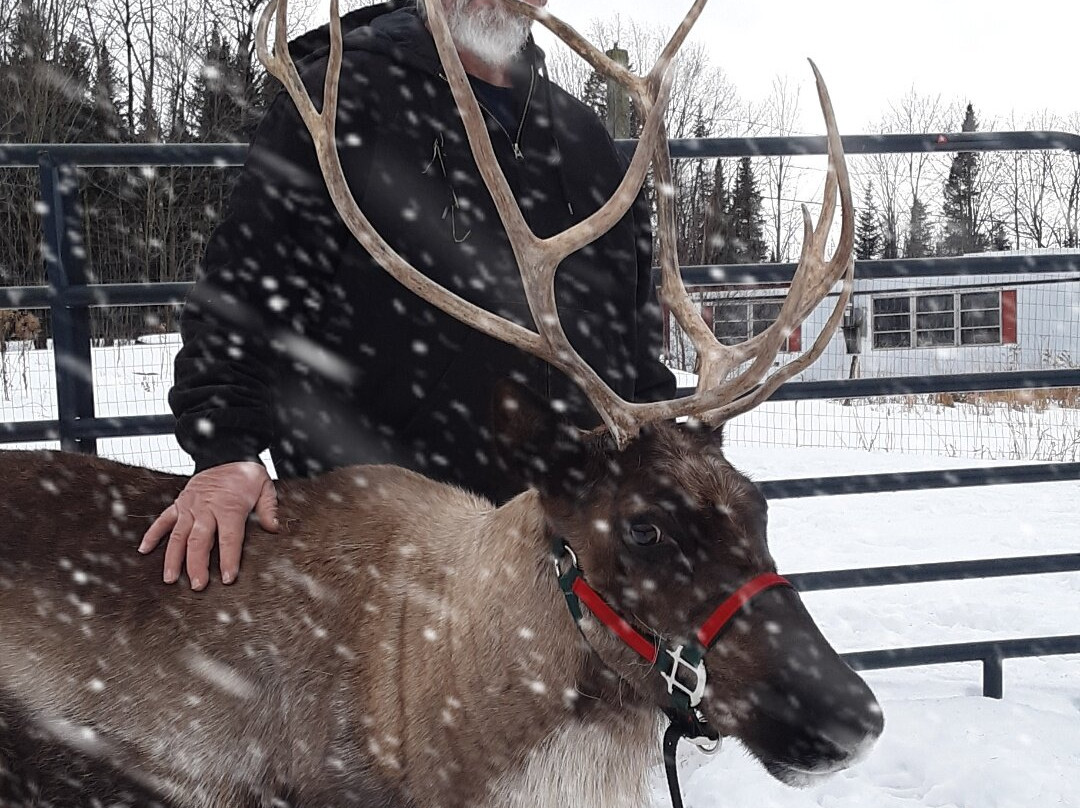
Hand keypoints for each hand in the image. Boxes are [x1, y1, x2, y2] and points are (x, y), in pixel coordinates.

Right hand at [139, 461, 278, 590]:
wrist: (227, 453)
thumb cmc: (247, 474)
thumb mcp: (265, 486)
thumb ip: (268, 508)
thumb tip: (274, 528)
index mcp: (229, 507)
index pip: (229, 538)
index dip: (229, 559)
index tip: (228, 579)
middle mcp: (206, 508)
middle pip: (199, 541)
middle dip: (197, 565)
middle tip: (197, 586)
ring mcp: (189, 506)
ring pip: (178, 535)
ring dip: (173, 558)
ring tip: (170, 579)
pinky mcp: (179, 503)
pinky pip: (163, 519)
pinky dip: (153, 534)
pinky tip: (144, 551)